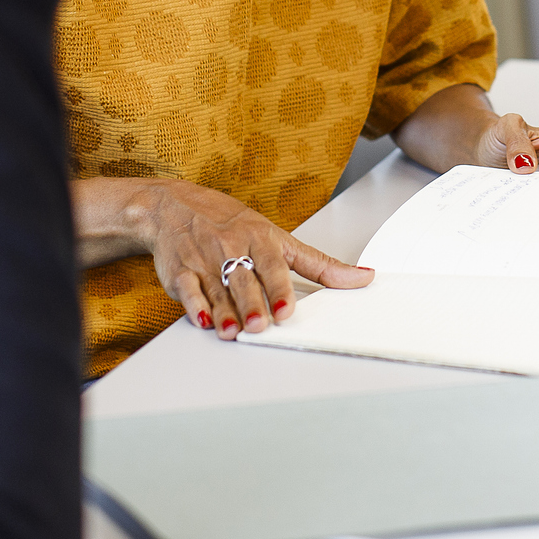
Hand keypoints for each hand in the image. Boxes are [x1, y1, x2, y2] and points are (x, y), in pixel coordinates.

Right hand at [107, 179, 372, 339]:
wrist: (176, 206)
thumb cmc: (231, 222)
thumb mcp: (278, 236)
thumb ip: (319, 264)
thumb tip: (363, 277)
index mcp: (260, 238)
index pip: (273, 265)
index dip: (280, 289)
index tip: (287, 310)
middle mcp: (233, 248)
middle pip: (245, 280)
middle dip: (252, 304)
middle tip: (260, 324)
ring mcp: (205, 260)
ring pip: (218, 289)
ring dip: (225, 312)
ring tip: (233, 331)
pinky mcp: (181, 272)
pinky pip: (187, 289)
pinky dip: (194, 305)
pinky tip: (202, 320)